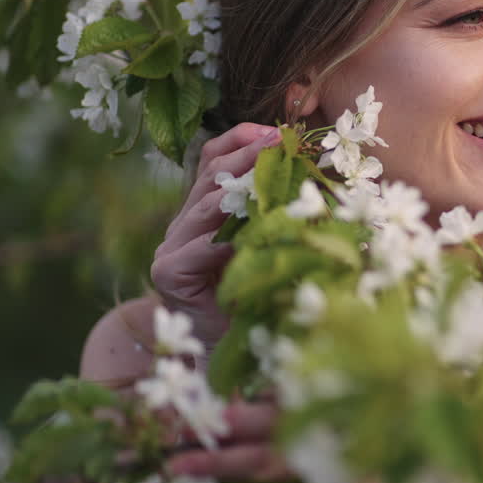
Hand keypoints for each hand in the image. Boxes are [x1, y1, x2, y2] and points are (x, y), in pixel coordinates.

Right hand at [150, 123, 281, 344]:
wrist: (230, 352)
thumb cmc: (258, 297)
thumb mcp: (271, 245)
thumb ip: (278, 212)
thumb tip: (314, 175)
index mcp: (204, 211)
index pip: (213, 159)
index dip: (242, 139)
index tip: (277, 130)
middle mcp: (184, 223)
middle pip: (210, 174)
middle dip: (248, 155)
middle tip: (280, 143)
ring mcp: (171, 246)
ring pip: (206, 206)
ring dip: (242, 190)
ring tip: (272, 176)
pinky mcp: (168, 272)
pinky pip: (198, 248)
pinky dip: (226, 241)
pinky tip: (250, 236)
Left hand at [168, 400, 423, 482]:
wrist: (405, 479)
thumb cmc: (365, 431)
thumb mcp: (337, 403)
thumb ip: (292, 402)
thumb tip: (232, 412)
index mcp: (346, 416)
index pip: (280, 418)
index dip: (235, 421)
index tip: (194, 423)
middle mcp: (347, 458)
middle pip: (271, 462)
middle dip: (218, 463)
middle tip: (176, 465)